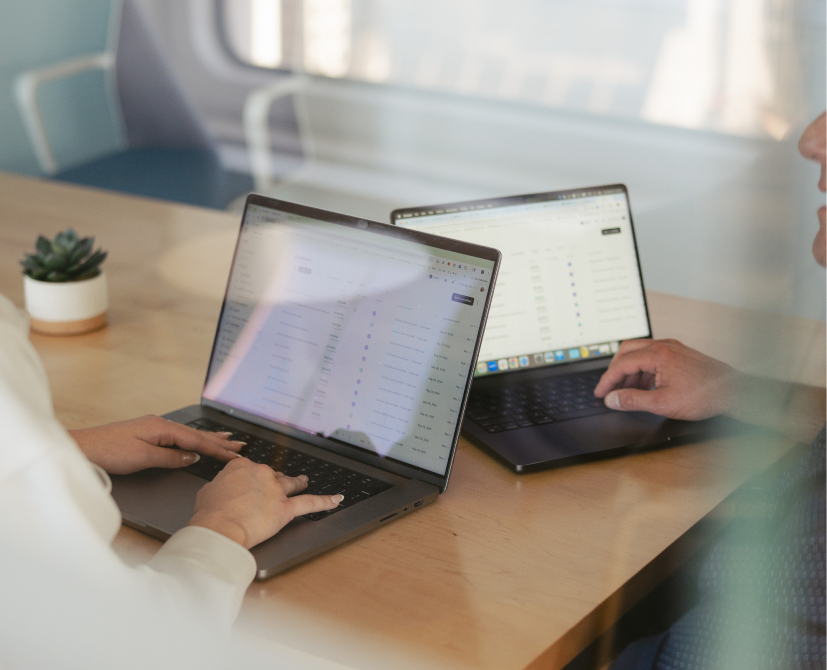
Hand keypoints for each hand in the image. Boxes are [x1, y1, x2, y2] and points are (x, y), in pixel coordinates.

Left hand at [69, 415, 244, 474]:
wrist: (83, 447)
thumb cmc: (108, 451)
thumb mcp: (142, 458)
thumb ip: (170, 457)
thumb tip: (191, 457)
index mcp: (162, 428)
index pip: (196, 440)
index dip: (217, 449)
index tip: (234, 456)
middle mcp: (160, 425)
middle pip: (196, 434)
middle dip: (219, 441)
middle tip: (240, 446)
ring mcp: (154, 428)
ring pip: (188, 435)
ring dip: (209, 438)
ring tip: (227, 439)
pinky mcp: (148, 434)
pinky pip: (178, 437)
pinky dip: (193, 439)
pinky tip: (197, 442)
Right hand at [187, 458, 343, 548]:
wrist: (218, 527)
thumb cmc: (209, 513)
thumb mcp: (208, 491)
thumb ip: (222, 485)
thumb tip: (225, 488)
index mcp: (242, 466)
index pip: (252, 470)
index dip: (253, 480)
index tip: (251, 485)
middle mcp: (262, 473)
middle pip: (273, 476)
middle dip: (273, 483)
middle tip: (271, 491)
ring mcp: (276, 489)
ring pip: (291, 483)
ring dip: (299, 483)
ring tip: (304, 482)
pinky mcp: (286, 508)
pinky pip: (310, 503)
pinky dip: (325, 501)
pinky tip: (336, 499)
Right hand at [593, 339, 741, 420]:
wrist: (734, 391)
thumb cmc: (705, 395)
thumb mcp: (663, 403)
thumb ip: (633, 401)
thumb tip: (612, 399)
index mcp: (658, 354)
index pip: (621, 364)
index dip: (607, 381)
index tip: (600, 393)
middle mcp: (664, 346)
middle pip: (626, 352)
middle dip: (614, 371)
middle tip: (609, 389)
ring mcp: (672, 348)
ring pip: (639, 353)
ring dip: (629, 372)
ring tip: (626, 392)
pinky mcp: (679, 354)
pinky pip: (652, 357)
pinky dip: (642, 370)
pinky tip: (645, 387)